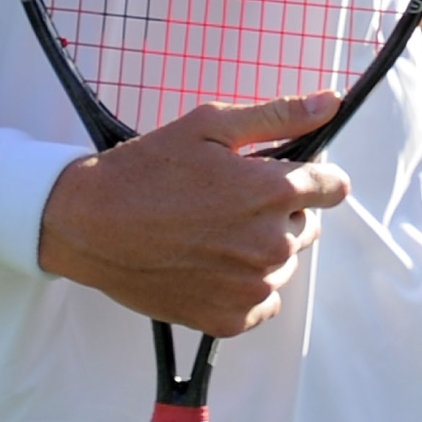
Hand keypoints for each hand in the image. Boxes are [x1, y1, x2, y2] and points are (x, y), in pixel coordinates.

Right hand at [39, 92, 352, 335]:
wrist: (86, 225)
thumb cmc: (145, 170)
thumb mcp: (210, 126)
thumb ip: (279, 116)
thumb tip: (330, 102)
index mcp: (273, 192)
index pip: (335, 187)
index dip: (312, 177)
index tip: (283, 176)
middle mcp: (271, 243)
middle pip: (307, 224)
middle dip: (280, 210)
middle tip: (229, 202)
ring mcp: (251, 286)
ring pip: (284, 263)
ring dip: (261, 248)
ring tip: (211, 232)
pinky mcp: (229, 319)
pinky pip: (263, 301)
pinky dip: (244, 286)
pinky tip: (209, 264)